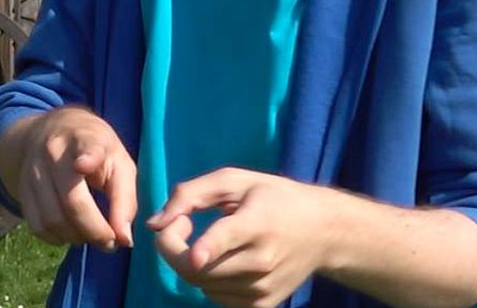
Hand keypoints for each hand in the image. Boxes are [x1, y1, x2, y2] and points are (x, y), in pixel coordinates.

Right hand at [0, 106, 136, 251]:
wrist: (55, 130)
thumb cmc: (97, 150)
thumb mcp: (119, 161)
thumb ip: (125, 198)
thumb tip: (124, 240)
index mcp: (86, 138)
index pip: (87, 146)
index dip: (87, 157)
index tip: (83, 164)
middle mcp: (55, 152)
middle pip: (71, 200)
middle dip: (94, 230)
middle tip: (110, 242)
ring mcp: (34, 171)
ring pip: (52, 219)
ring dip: (75, 238)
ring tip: (92, 236)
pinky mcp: (21, 190)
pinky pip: (37, 227)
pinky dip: (57, 238)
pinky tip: (71, 232)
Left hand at [147, 168, 333, 307]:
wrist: (321, 232)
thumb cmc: (274, 197)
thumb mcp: (236, 180)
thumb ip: (192, 194)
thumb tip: (155, 223)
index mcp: (258, 222)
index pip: (229, 238)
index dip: (209, 247)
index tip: (196, 252)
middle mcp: (261, 260)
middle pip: (199, 269)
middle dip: (174, 248)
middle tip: (181, 224)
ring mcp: (262, 289)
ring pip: (203, 285)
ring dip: (191, 262)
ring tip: (203, 239)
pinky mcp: (261, 307)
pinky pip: (216, 298)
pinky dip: (208, 279)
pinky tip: (220, 260)